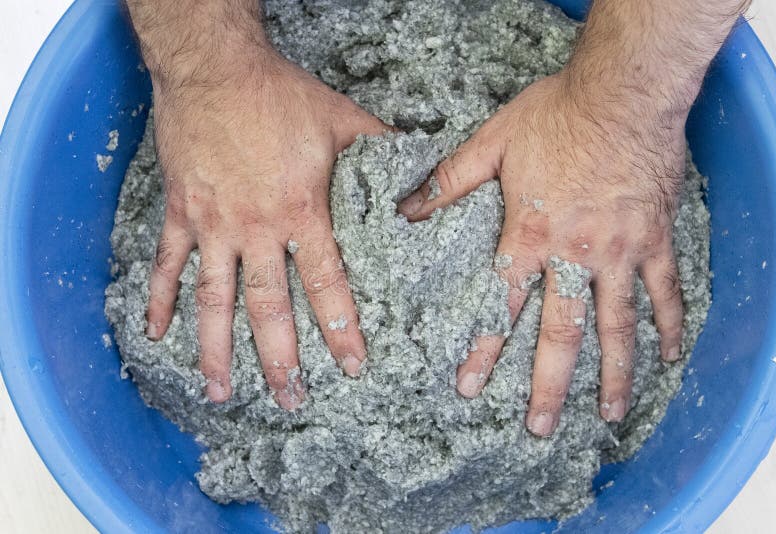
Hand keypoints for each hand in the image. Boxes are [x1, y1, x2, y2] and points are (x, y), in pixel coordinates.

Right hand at [145, 49, 388, 407]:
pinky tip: (156, 334)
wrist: (214, 68)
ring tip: (220, 392)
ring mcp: (213, 225)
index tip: (351, 367)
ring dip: (216, 349)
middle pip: (269, 308)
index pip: (326, 284)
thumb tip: (421, 171)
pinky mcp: (182, 212)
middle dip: (280, 359)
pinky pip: (167, 265)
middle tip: (291, 399)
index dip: (341, 328)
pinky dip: (160, 300)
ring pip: (214, 300)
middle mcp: (256, 229)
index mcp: (301, 211)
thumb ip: (381, 151)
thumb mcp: (342, 119)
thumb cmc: (279, 94)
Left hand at [398, 74, 685, 435]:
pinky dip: (670, 325)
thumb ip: (449, 181)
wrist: (624, 92)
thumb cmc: (556, 113)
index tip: (471, 390)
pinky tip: (671, 356)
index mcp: (530, 236)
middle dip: (549, 385)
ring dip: (614, 374)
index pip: (502, 306)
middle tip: (541, 428)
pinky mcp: (654, 240)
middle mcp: (575, 256)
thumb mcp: (491, 141)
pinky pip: (666, 291)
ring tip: (611, 414)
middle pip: (561, 333)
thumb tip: (406, 209)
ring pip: (616, 326)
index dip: (484, 350)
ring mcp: (620, 253)